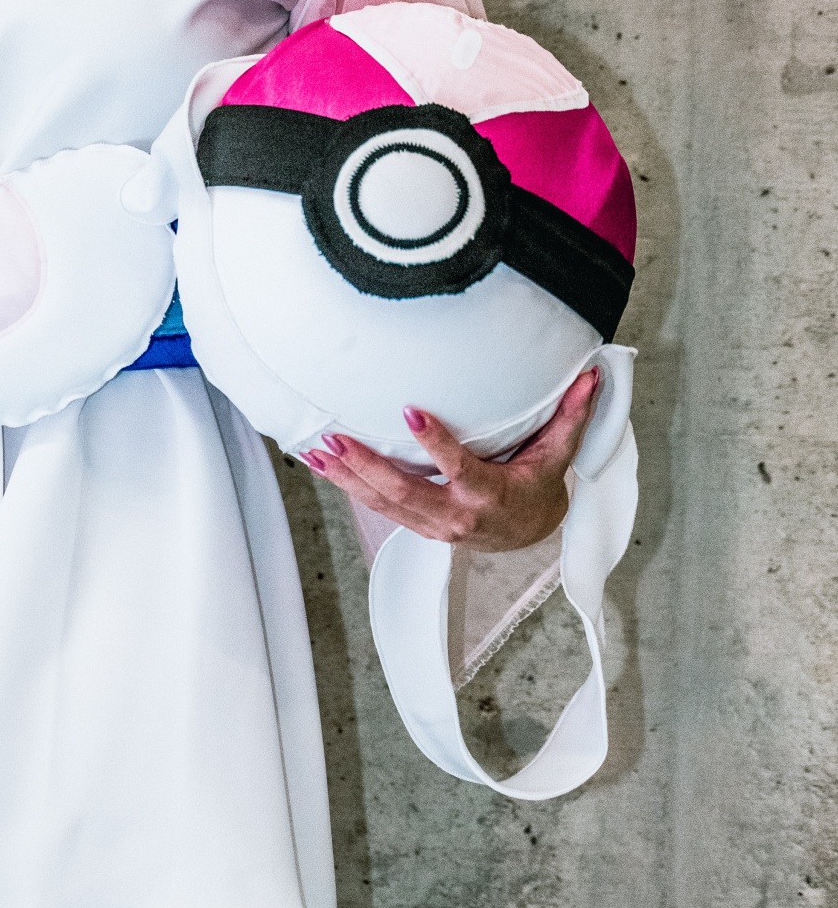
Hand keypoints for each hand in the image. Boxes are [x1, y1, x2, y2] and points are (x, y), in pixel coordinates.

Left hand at [304, 369, 599, 552]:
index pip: (459, 469)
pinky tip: (321, 464)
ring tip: (316, 451)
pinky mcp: (415, 524)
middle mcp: (456, 515)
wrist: (527, 533)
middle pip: (404, 493)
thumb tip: (591, 374)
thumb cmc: (537, 486)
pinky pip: (375, 506)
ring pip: (381, 504)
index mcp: (490, 495)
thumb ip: (571, 415)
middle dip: (366, 466)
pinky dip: (347, 486)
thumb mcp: (558, 455)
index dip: (435, 443)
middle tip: (336, 439)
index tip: (409, 411)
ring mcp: (431, 524)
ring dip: (345, 478)